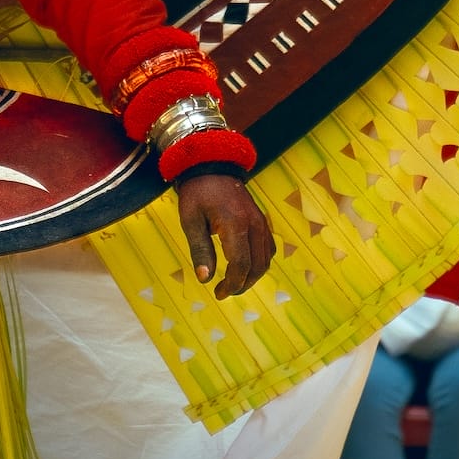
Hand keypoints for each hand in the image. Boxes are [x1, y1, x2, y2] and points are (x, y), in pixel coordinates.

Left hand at [175, 171, 273, 299]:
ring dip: (252, 276)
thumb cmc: (197, 192)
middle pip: (257, 266)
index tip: (218, 293)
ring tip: (233, 283)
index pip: (241, 265)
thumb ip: (200, 250)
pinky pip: (268, 248)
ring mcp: (261, 222)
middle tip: (224, 292)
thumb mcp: (190, 220)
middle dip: (242, 285)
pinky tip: (244, 267)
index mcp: (235, 224)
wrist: (212, 165)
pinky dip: (259, 263)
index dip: (232, 284)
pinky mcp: (262, 221)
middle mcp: (254, 225)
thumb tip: (205, 279)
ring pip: (265, 260)